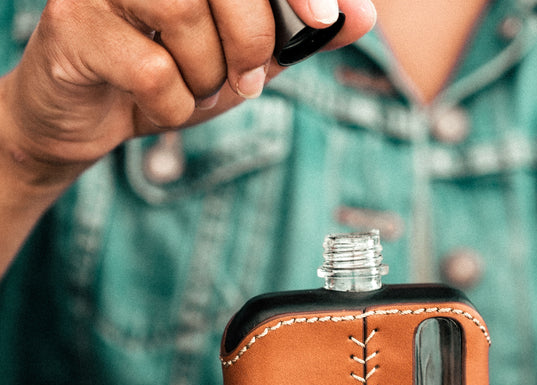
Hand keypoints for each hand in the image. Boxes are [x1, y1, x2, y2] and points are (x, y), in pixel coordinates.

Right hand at [2, 0, 375, 166]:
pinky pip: (153, 72)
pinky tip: (158, 105)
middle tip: (246, 78)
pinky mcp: (73, 24)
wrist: (92, 115)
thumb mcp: (243, 57)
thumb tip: (362, 15)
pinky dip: (174, 106)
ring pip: (183, 17)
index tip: (325, 15)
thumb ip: (297, 36)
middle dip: (251, 41)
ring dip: (207, 76)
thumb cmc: (169, 74)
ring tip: (194, 87)